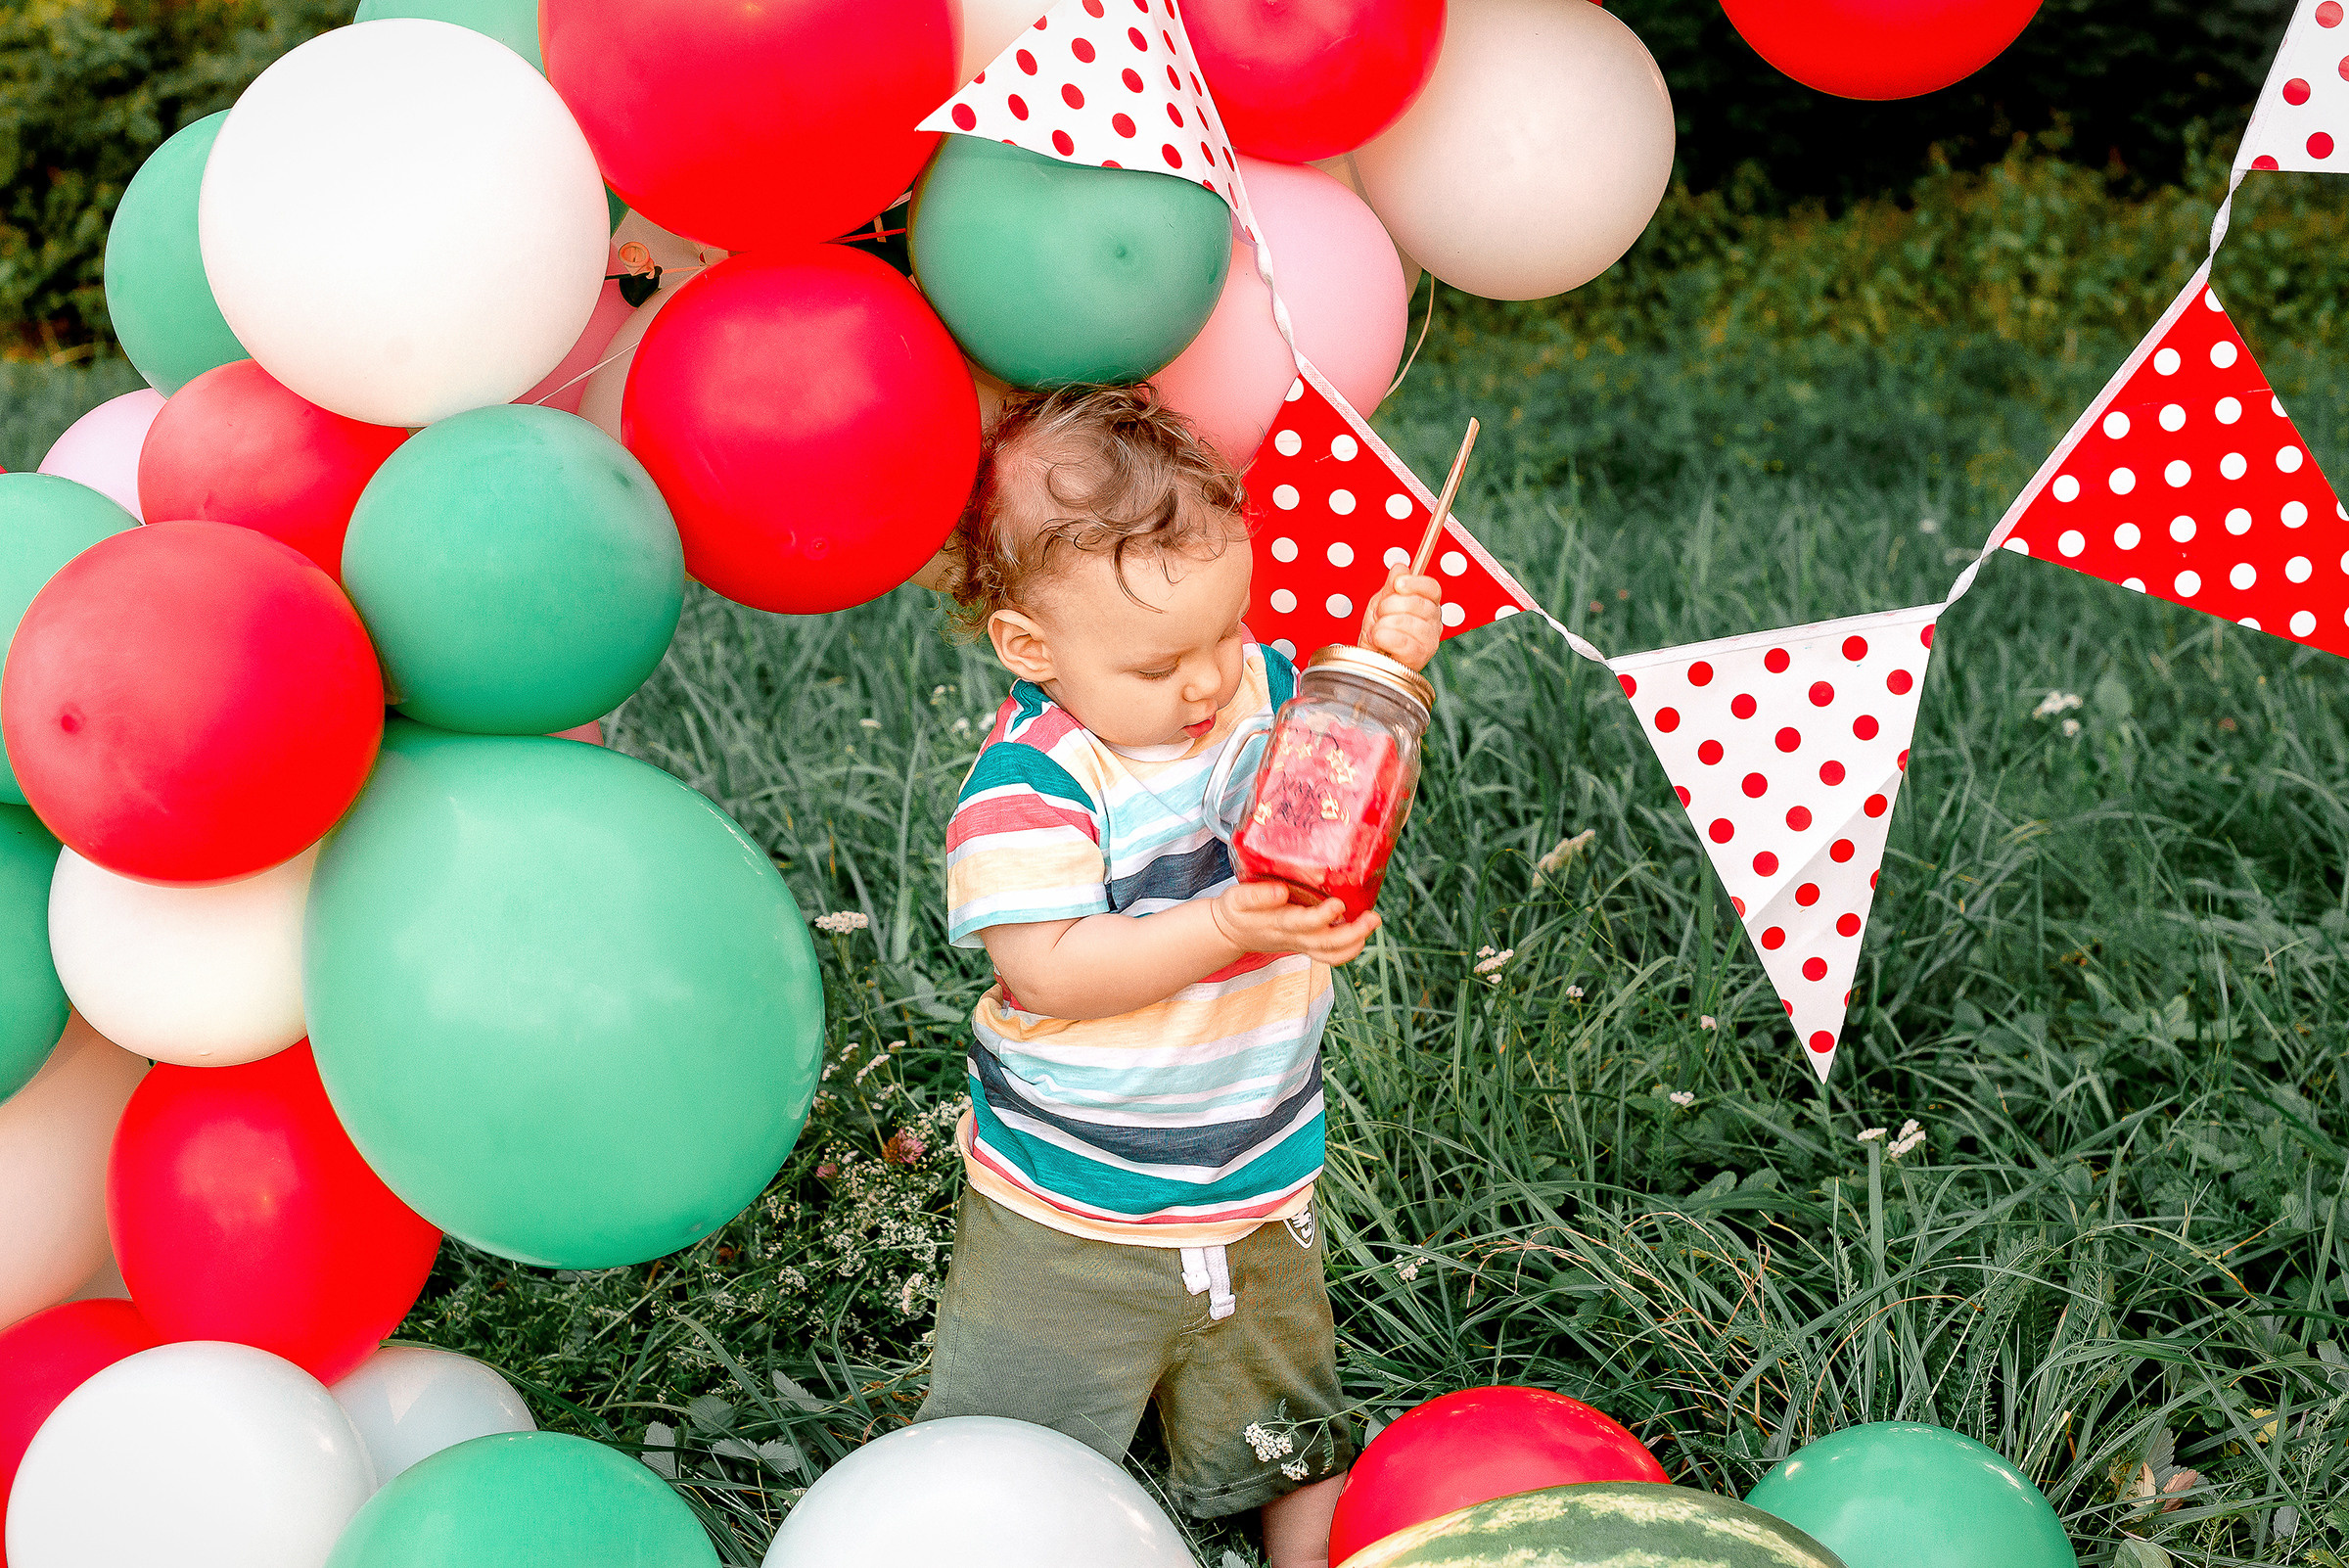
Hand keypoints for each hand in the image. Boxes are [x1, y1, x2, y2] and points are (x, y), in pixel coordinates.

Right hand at [1210, 881, 1380, 964]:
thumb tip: (1281, 891)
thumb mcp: (1236, 898)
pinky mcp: (1306, 946)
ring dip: (1355, 943)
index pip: (1304, 924)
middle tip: (1372, 917)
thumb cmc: (1236, 910)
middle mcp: (1294, 938)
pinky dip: (1349, 949)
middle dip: (1353, 933)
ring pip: (1332, 953)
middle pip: (1327, 943)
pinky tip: (1362, 932)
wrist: (1231, 932)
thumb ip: (1256, 896)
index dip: (1322, 916)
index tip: (1338, 903)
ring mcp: (1302, 945)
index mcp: (1278, 923)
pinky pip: (1331, 955)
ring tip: (1372, 923)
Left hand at [1360, 570, 1442, 670]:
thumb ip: (1391, 586)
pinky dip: (1385, 638)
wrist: (1370, 659)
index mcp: (1427, 604)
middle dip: (1389, 605)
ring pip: (1408, 622)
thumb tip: (1400, 568)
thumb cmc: (1379, 632)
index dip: (1415, 583)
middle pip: (1418, 603)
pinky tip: (1379, 639)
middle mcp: (1433, 622)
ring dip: (1384, 624)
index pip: (1432, 588)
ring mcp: (1429, 641)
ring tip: (1377, 630)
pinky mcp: (1420, 657)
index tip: (1397, 584)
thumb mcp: (1381, 603)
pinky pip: (1403, 642)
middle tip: (1379, 613)